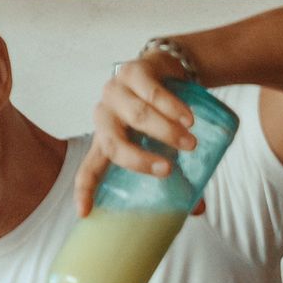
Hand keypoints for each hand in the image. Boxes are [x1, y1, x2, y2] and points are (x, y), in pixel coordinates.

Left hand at [74, 50, 199, 215]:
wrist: (170, 69)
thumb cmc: (163, 115)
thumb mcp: (165, 145)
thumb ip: (178, 174)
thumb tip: (198, 210)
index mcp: (106, 139)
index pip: (89, 168)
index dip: (84, 191)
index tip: (84, 213)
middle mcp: (104, 116)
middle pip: (113, 144)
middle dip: (140, 160)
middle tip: (169, 169)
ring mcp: (115, 92)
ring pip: (137, 116)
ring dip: (166, 132)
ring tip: (191, 143)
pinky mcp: (132, 71)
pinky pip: (152, 93)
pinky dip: (172, 108)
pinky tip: (188, 119)